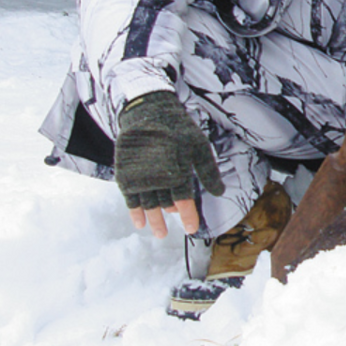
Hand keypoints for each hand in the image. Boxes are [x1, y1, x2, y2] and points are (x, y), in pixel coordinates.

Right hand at [114, 92, 223, 238]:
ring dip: (153, 221)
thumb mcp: (199, 146)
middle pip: (165, 205)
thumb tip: (220, 192)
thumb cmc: (178, 129)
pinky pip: (130, 199)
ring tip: (158, 233)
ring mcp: (140, 178)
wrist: (147, 112)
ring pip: (148, 205)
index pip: (185, 202)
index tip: (191, 229)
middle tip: (169, 232)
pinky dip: (134, 212)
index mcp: (178, 172)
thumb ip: (208, 171)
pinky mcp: (126, 174)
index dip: (189, 217)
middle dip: (168, 219)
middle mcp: (158, 179)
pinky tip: (139, 223)